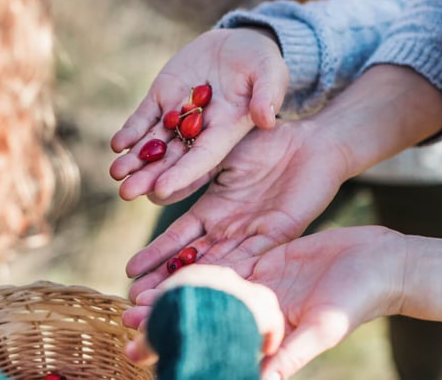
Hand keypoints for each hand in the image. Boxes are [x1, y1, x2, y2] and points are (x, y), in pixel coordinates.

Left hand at [109, 28, 286, 201]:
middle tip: (126, 193)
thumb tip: (266, 118)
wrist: (237, 44)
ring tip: (115, 174)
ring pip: (153, 143)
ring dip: (135, 159)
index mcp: (226, 131)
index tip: (161, 190)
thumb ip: (269, 94)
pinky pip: (143, 119)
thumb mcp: (271, 72)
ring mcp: (178, 114)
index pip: (202, 158)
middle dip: (149, 176)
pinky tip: (117, 145)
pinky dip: (131, 131)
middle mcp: (199, 130)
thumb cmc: (261, 62)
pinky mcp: (162, 98)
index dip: (183, 175)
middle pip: (172, 159)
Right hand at [125, 119, 351, 299]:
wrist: (312, 140)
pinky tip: (211, 287)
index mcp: (213, 210)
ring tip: (167, 302)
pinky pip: (252, 256)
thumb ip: (194, 170)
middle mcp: (230, 229)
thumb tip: (157, 181)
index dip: (155, 254)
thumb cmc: (266, 140)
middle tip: (137, 302)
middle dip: (165, 280)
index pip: (178, 238)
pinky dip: (231, 273)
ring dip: (194, 284)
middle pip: (193, 260)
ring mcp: (253, 235)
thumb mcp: (219, 154)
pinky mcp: (279, 234)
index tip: (130, 270)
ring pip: (218, 266)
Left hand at [125, 227, 408, 378]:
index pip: (214, 342)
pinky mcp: (265, 255)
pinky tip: (169, 260)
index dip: (181, 346)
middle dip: (167, 320)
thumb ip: (289, 356)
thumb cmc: (358, 301)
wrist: (384, 262)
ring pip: (208, 285)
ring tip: (136, 294)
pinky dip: (198, 260)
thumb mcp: (322, 329)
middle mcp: (258, 311)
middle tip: (126, 323)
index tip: (142, 351)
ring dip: (175, 290)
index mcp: (267, 333)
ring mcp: (260, 283)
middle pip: (205, 315)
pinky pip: (226, 256)